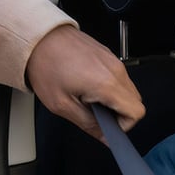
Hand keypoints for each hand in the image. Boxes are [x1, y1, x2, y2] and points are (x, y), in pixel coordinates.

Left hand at [26, 25, 144, 139]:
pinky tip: (88, 85)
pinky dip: (109, 87)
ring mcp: (114, 60)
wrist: (38, 37)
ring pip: (128, 90)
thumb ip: (88, 124)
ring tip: (88, 97)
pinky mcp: (109, 55)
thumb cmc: (46, 65)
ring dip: (114, 100)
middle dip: (119, 114)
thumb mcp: (62, 105)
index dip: (124, 125)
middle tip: (96, 113)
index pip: (136, 112)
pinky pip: (119, 78)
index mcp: (107, 84)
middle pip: (135, 102)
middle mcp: (116, 70)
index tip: (107, 126)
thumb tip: (104, 137)